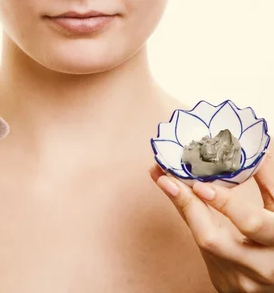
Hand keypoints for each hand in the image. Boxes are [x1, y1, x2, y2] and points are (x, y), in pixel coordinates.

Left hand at [149, 143, 273, 292]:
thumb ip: (269, 181)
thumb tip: (248, 149)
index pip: (249, 223)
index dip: (225, 203)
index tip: (200, 184)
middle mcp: (259, 268)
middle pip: (213, 240)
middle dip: (187, 206)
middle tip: (165, 178)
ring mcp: (240, 281)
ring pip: (201, 244)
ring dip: (183, 208)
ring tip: (163, 179)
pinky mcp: (224, 284)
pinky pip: (201, 249)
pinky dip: (190, 220)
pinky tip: (179, 197)